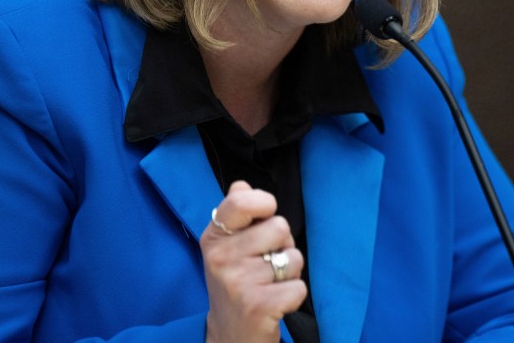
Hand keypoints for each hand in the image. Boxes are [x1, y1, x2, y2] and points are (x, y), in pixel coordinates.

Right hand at [201, 180, 306, 342]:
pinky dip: (294, 295)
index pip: (240, 201)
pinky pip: (299, 286)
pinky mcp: (258, 306)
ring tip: (270, 284)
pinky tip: (276, 303)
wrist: (230, 337)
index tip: (266, 214)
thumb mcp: (227, 248)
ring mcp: (238, 282)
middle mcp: (221, 258)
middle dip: (283, 244)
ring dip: (290, 272)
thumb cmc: (236, 285)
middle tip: (266, 263)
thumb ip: (236, 214)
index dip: (264, 203)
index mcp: (214, 238)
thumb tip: (242, 186)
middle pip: (280, 227)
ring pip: (293, 257)